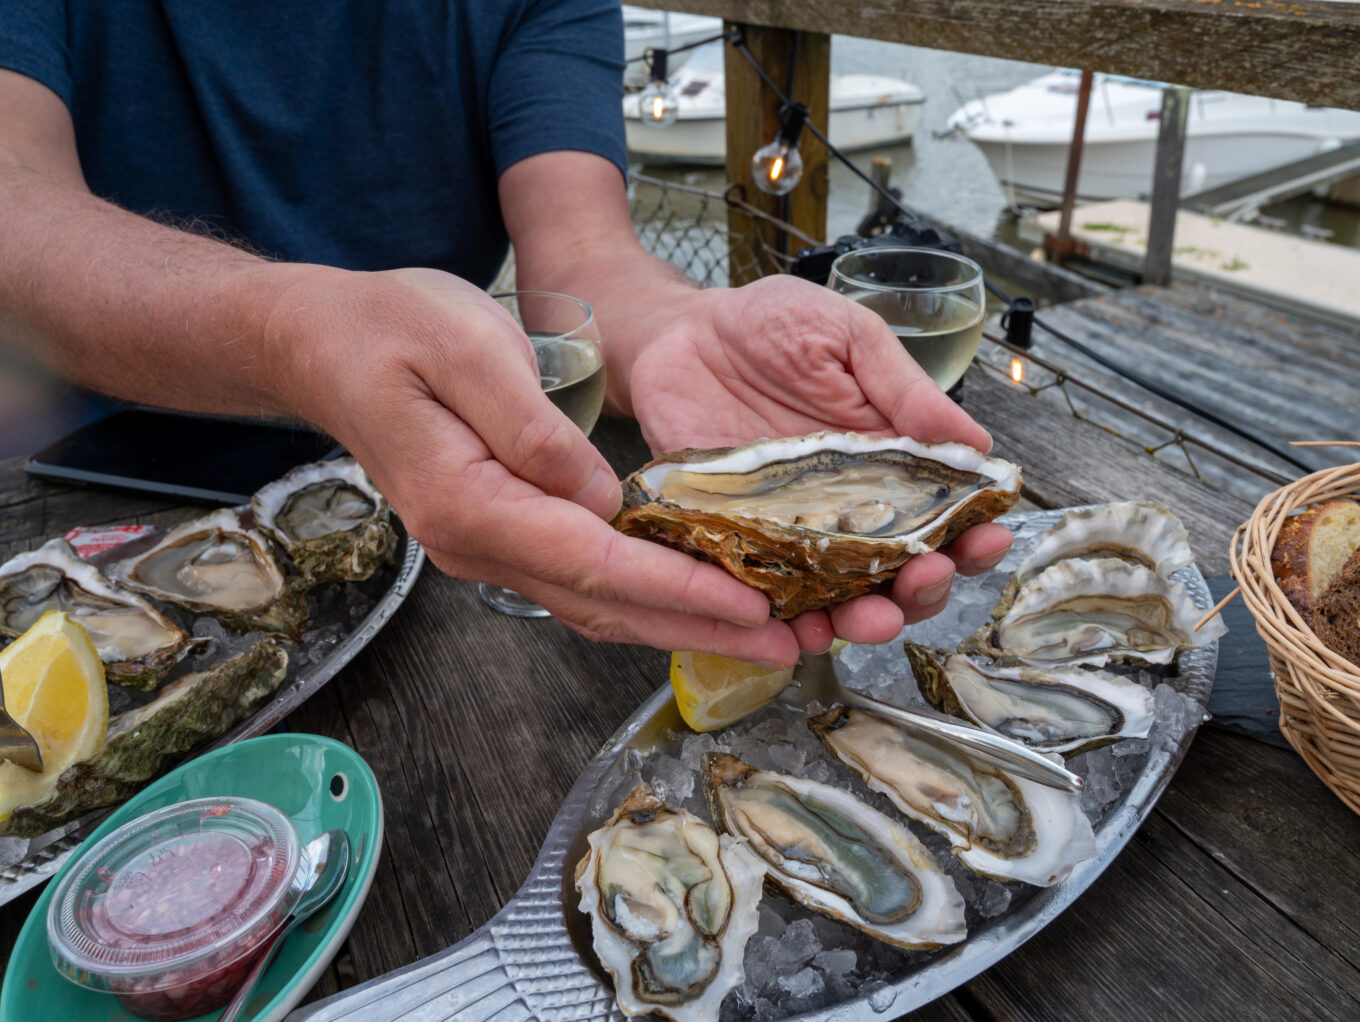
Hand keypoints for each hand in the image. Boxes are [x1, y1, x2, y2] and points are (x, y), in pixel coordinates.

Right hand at [271, 265, 803, 666]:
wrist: (321, 344)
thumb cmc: (389, 329)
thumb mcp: (464, 348)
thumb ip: (531, 425)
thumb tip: (598, 495)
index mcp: (468, 503)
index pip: (595, 561)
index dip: (679, 587)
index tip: (749, 603)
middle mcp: (475, 543)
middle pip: (603, 602)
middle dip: (697, 626)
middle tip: (782, 642)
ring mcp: (483, 548)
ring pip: (593, 603)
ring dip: (676, 622)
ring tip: (756, 632)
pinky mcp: (496, 535)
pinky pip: (579, 582)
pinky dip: (641, 597)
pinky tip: (688, 599)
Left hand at [627, 274, 1014, 652]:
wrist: (679, 333)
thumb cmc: (769, 324)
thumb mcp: (847, 337)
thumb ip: (902, 388)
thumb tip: (977, 441)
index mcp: (890, 461)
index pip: (946, 516)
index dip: (973, 536)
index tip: (989, 539)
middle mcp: (849, 509)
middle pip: (902, 573)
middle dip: (925, 589)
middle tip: (927, 576)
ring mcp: (793, 533)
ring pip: (841, 599)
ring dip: (865, 621)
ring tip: (871, 619)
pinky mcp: (737, 544)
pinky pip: (765, 598)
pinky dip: (783, 624)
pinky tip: (797, 630)